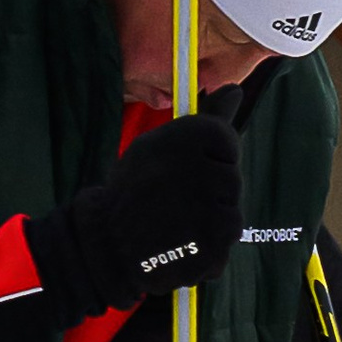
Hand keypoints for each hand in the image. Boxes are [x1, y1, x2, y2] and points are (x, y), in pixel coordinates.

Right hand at [27, 112, 242, 322]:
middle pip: (232, 180)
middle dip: (209, 194)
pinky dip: (206, 252)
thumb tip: (236, 90)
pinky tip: (180, 248)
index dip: (207, 158)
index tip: (180, 171)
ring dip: (209, 224)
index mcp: (188, 135)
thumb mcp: (160, 145)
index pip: (227, 141)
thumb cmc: (134, 190)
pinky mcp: (210, 246)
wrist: (104, 242)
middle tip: (173, 203)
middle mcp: (201, 168)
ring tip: (176, 226)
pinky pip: (225, 247)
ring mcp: (208, 211)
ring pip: (232, 215)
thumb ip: (206, 120)